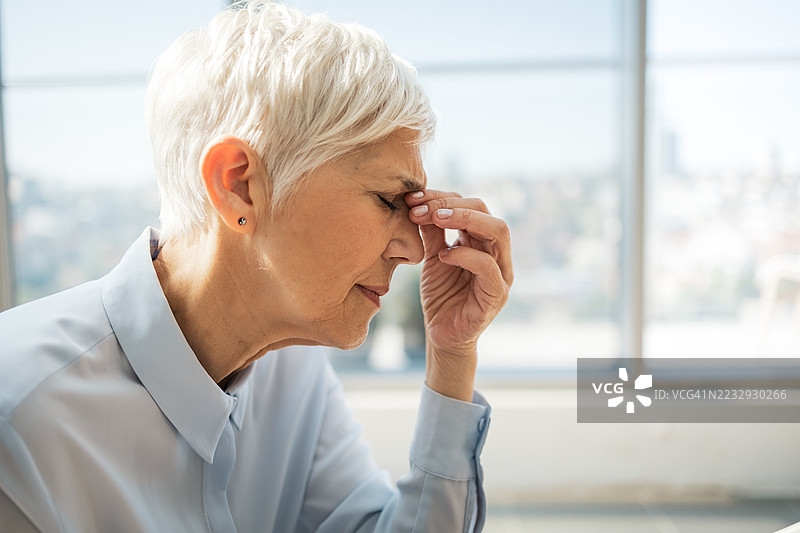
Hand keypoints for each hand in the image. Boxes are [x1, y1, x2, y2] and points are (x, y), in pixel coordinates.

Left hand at [406, 189, 512, 400]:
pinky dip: (465, 255)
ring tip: (434, 220)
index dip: (442, 197)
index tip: (412, 200)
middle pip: (487, 211)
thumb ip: (432, 232)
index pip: (471, 205)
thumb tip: (418, 201)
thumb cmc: (441, 296)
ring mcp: (501, 273)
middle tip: (420, 209)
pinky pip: (488, 267)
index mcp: (482, 241)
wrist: (442, 335)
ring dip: (464, 219)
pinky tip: (442, 257)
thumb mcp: (433, 258)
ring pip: (498, 231)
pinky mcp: (496, 295)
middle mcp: (497, 253)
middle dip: (452, 204)